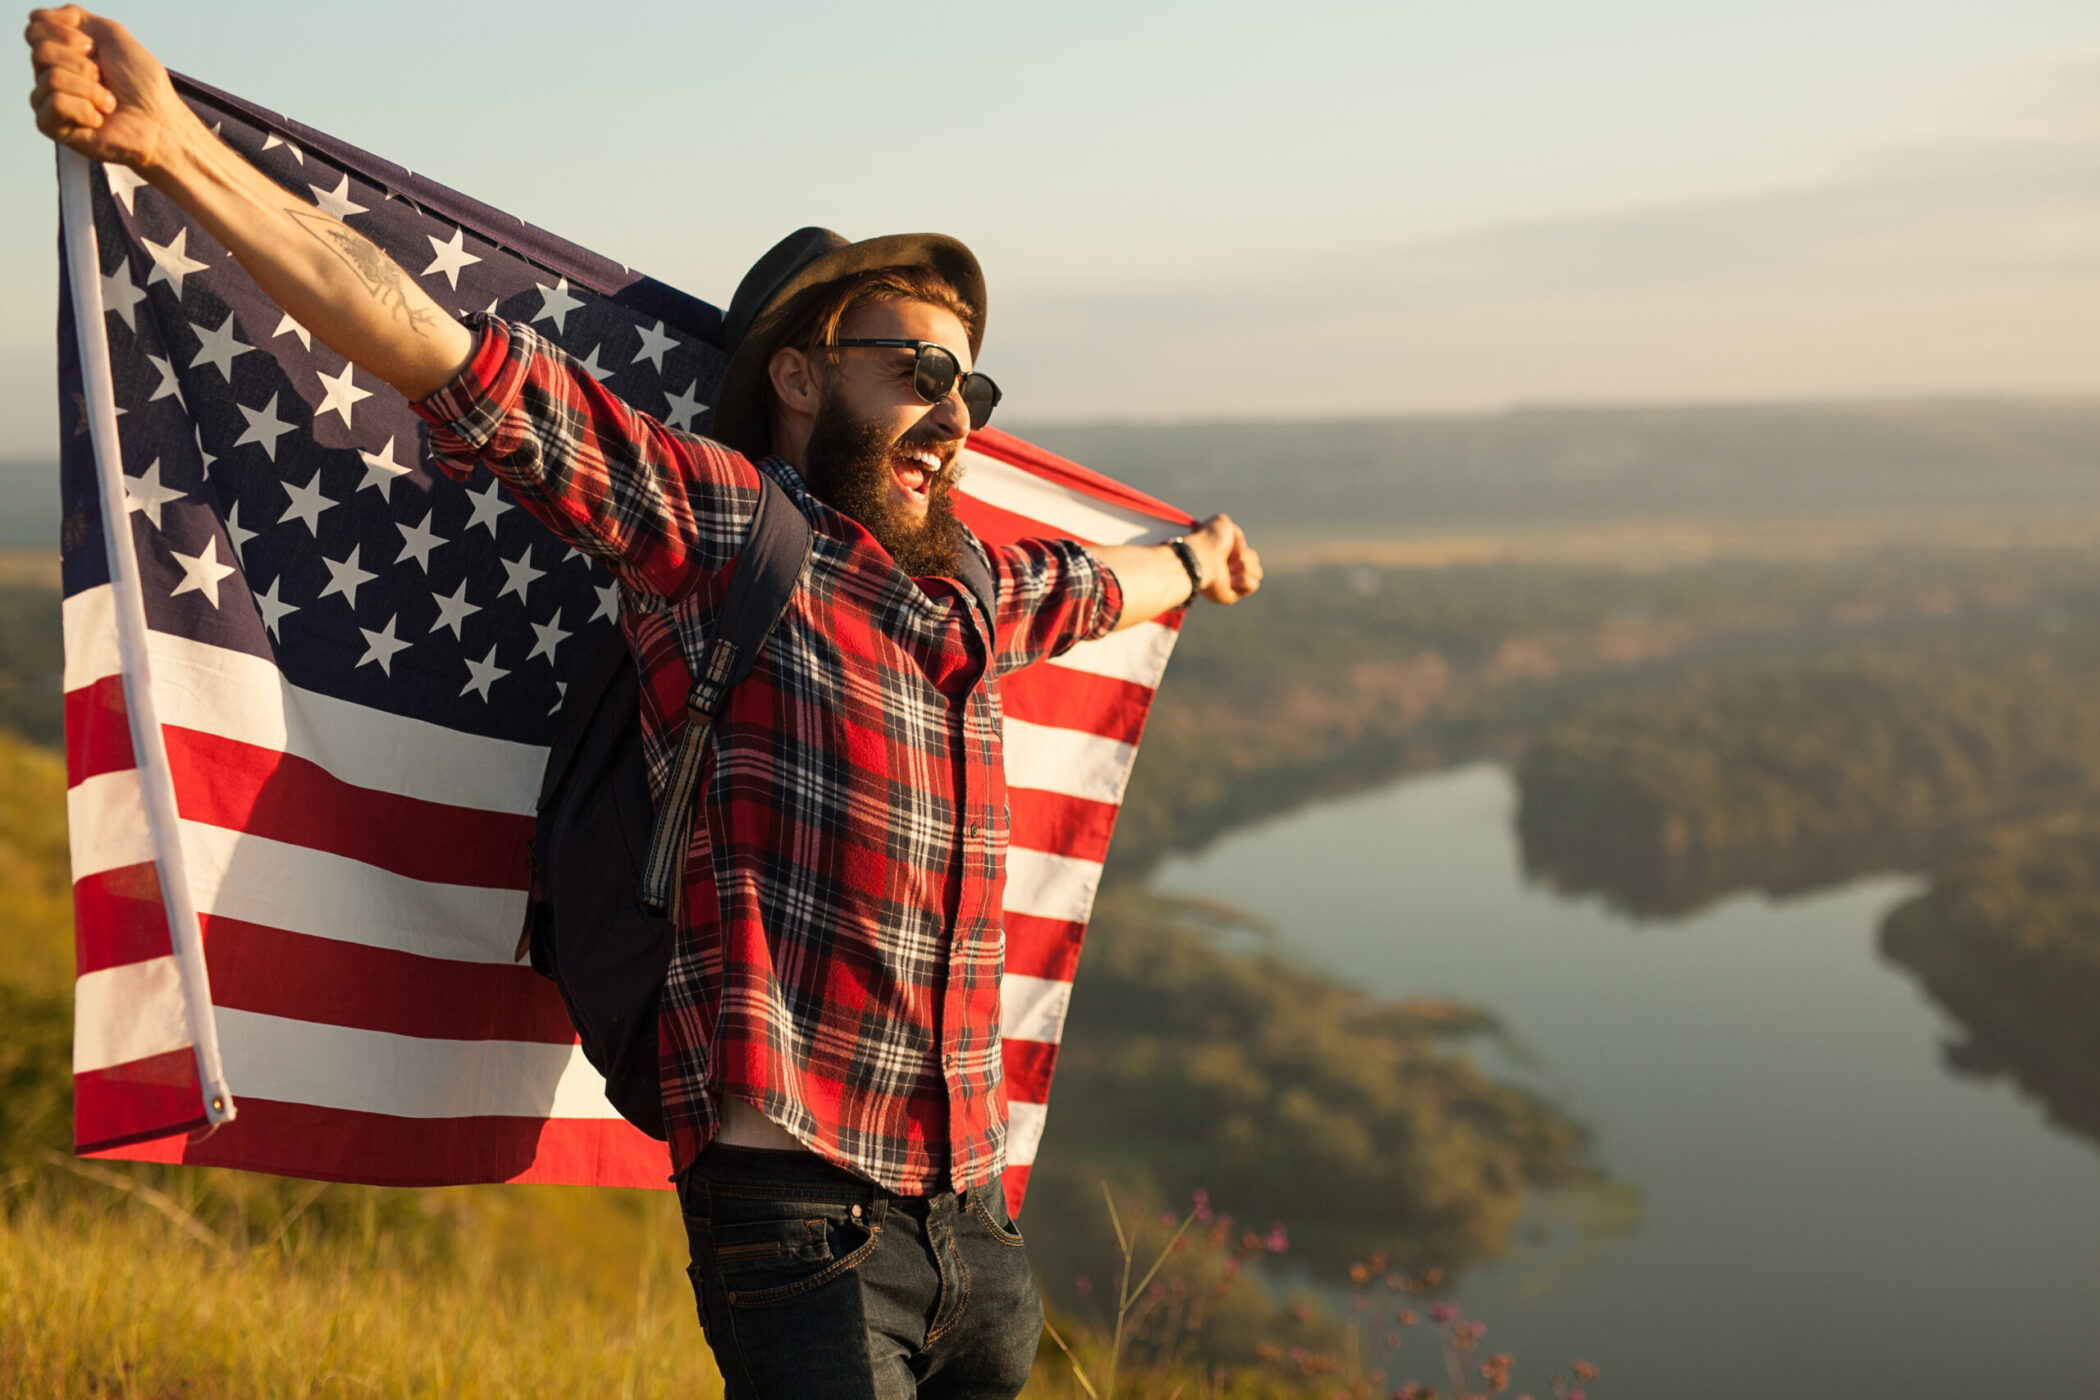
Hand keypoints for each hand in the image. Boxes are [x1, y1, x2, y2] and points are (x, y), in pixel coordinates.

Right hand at [26, 7, 194, 171]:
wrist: (160, 123)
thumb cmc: (142, 84)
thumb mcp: (113, 35)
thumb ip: (75, 16)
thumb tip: (38, 17)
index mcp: (61, 52)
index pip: (35, 29)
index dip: (66, 34)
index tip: (94, 47)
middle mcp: (49, 73)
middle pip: (41, 52)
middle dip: (83, 64)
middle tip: (104, 78)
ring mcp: (48, 100)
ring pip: (52, 78)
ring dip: (92, 90)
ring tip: (108, 102)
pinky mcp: (51, 126)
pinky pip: (55, 104)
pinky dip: (85, 109)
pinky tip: (98, 119)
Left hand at [1187, 512, 1261, 604]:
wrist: (1201, 557)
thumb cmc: (1209, 540)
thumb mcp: (1222, 523)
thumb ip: (1231, 528)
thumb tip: (1236, 544)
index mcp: (1223, 555)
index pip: (1245, 552)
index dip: (1240, 548)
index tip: (1228, 546)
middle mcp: (1226, 570)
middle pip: (1254, 561)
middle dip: (1245, 556)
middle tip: (1229, 558)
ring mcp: (1229, 583)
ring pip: (1257, 573)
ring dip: (1245, 566)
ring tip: (1229, 568)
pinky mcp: (1232, 596)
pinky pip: (1253, 585)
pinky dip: (1244, 579)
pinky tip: (1230, 580)